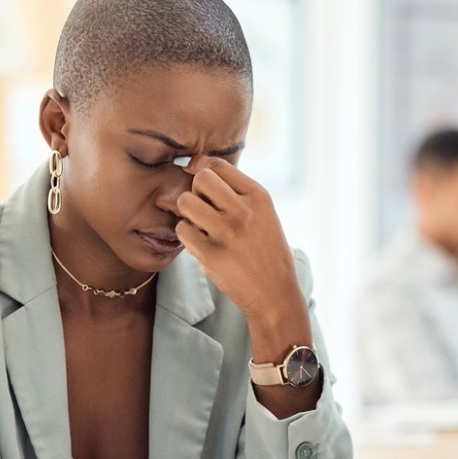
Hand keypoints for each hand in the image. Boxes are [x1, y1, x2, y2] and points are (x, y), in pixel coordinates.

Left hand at [173, 157, 301, 320]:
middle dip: (195, 191)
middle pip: (200, 179)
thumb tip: (196, 167)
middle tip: (202, 209)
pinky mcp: (212, 255)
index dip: (202, 170)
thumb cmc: (265, 251)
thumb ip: (236, 193)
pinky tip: (200, 244)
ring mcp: (227, 232)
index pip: (218, 165)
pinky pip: (182, 231)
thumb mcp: (262, 214)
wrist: (275, 293)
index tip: (200, 184)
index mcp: (258, 196)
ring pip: (185, 202)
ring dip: (187, 214)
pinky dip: (186, 237)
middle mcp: (243, 210)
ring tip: (200, 226)